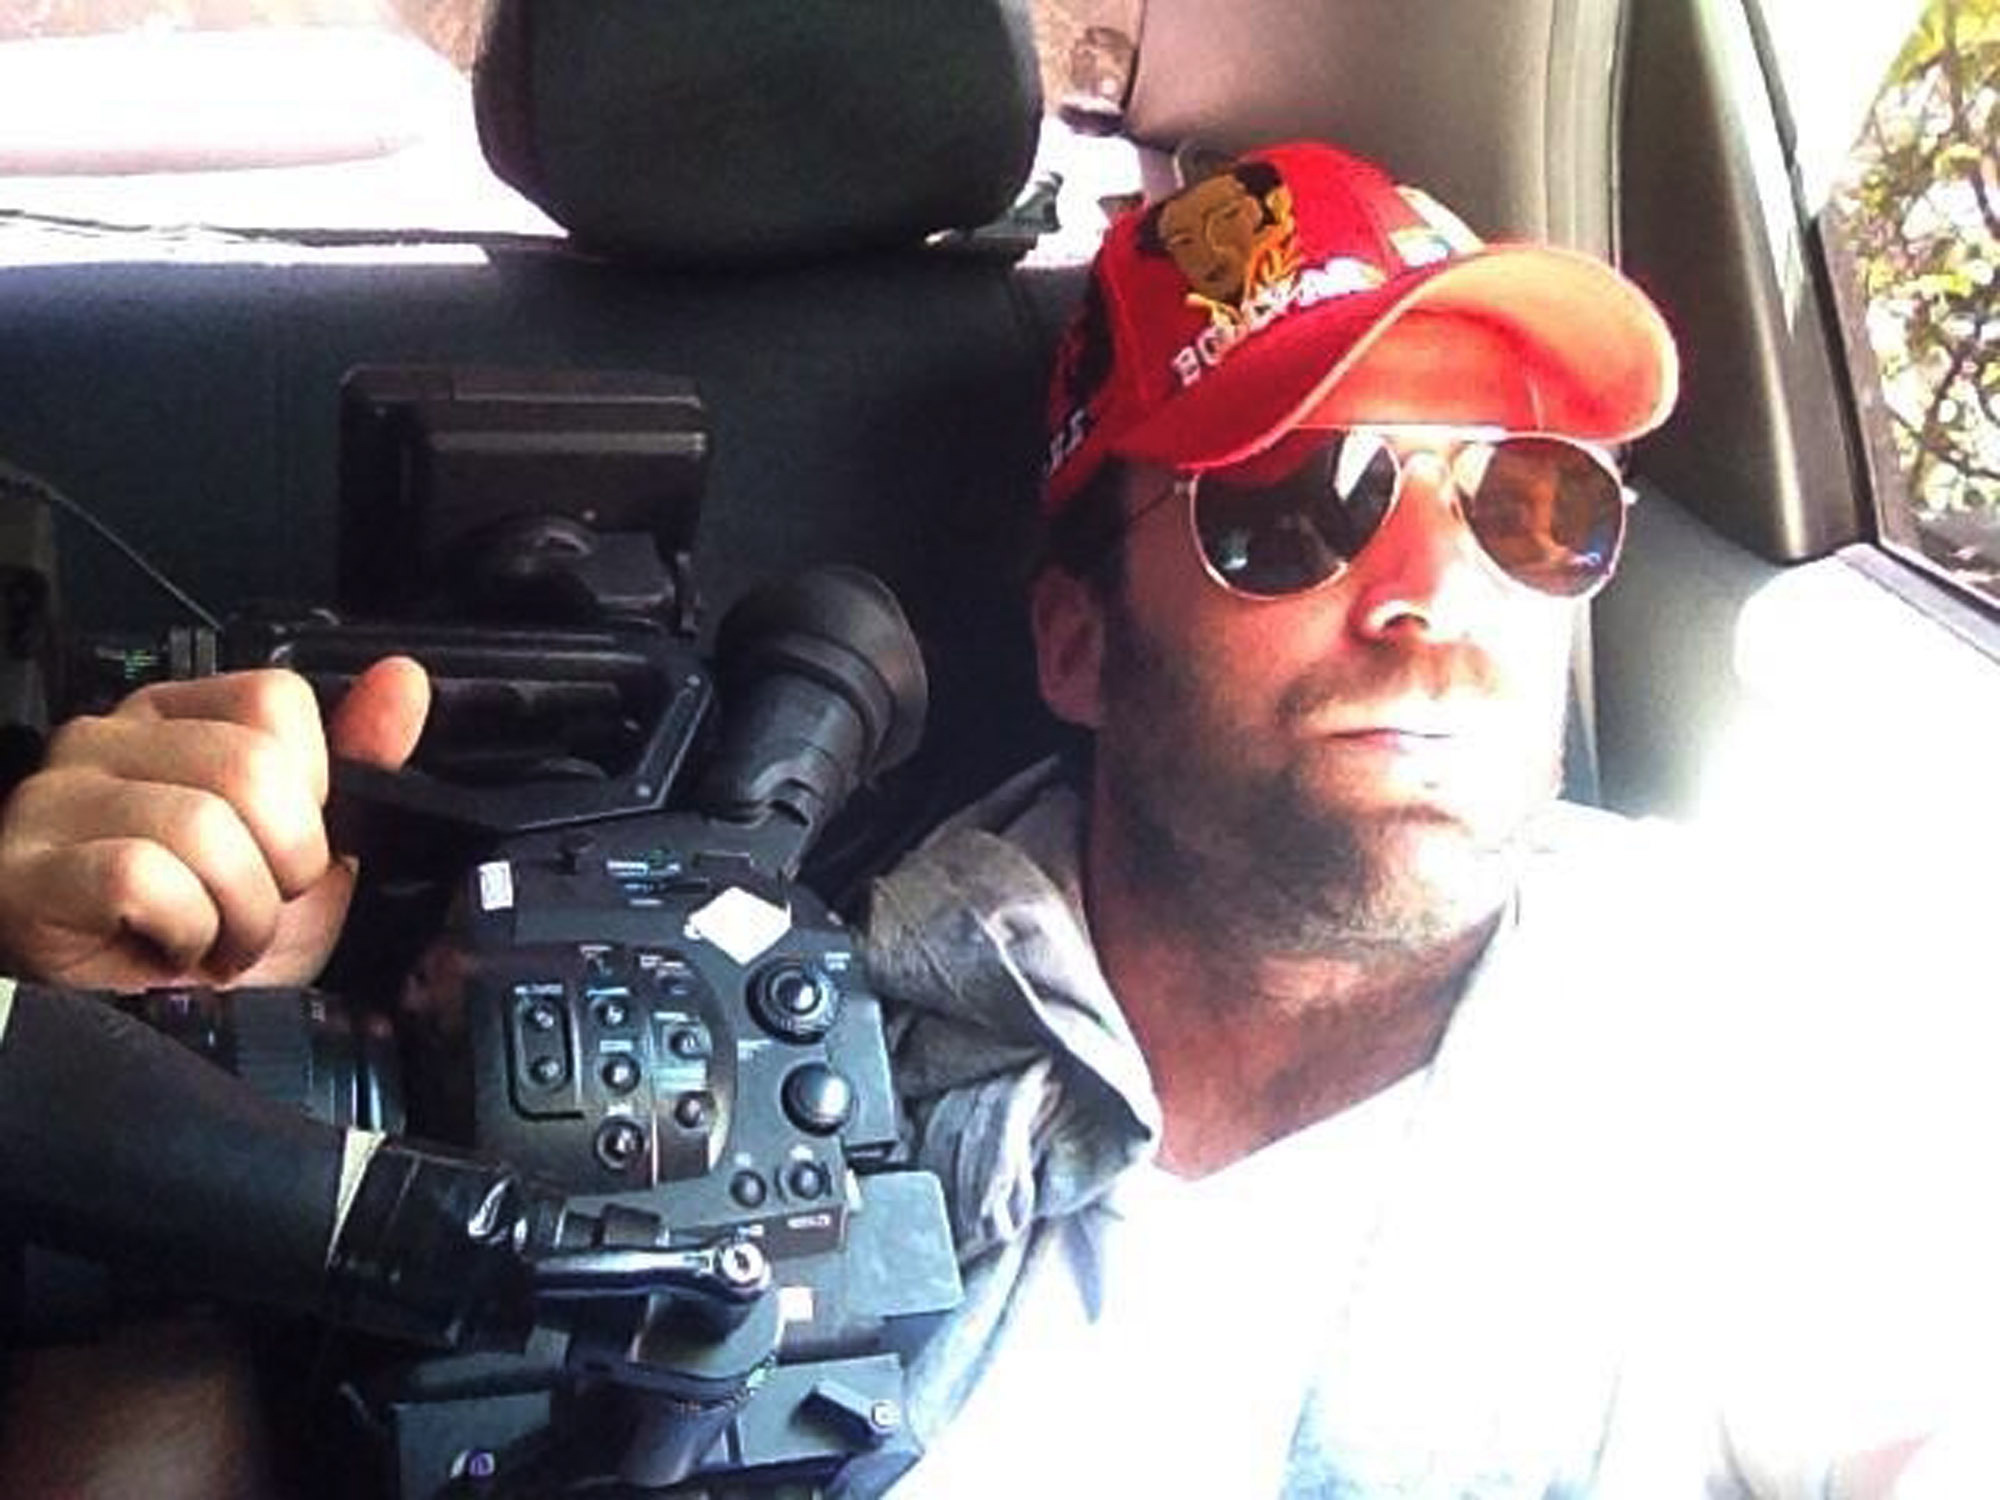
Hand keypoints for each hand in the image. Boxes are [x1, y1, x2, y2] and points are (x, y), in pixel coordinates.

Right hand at [0, 658, 429, 990]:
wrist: (152, 1040)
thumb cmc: (213, 938)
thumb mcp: (308, 850)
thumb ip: (360, 760)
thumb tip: (402, 681)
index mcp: (177, 719)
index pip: (274, 700)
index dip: (308, 792)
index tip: (287, 848)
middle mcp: (106, 741)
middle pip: (249, 765)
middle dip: (284, 864)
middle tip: (256, 909)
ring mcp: (55, 801)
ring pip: (202, 825)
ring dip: (238, 910)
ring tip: (215, 938)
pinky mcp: (25, 871)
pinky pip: (142, 876)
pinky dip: (183, 928)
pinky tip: (168, 949)